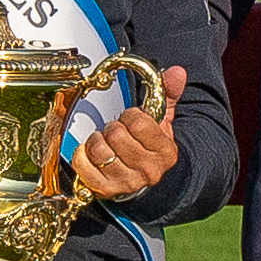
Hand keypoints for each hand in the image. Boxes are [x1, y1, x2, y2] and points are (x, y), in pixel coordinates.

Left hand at [70, 66, 186, 198]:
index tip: (131, 120)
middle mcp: (147, 170)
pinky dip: (82, 155)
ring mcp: (126, 182)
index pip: (138, 123)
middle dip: (113, 127)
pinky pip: (83, 165)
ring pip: (99, 150)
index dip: (130, 116)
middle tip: (117, 132)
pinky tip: (91, 154)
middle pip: (116, 135)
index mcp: (165, 152)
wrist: (146, 181)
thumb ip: (168, 94)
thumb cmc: (150, 148)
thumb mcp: (163, 121)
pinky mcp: (105, 189)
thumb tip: (177, 72)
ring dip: (97, 140)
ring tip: (105, 142)